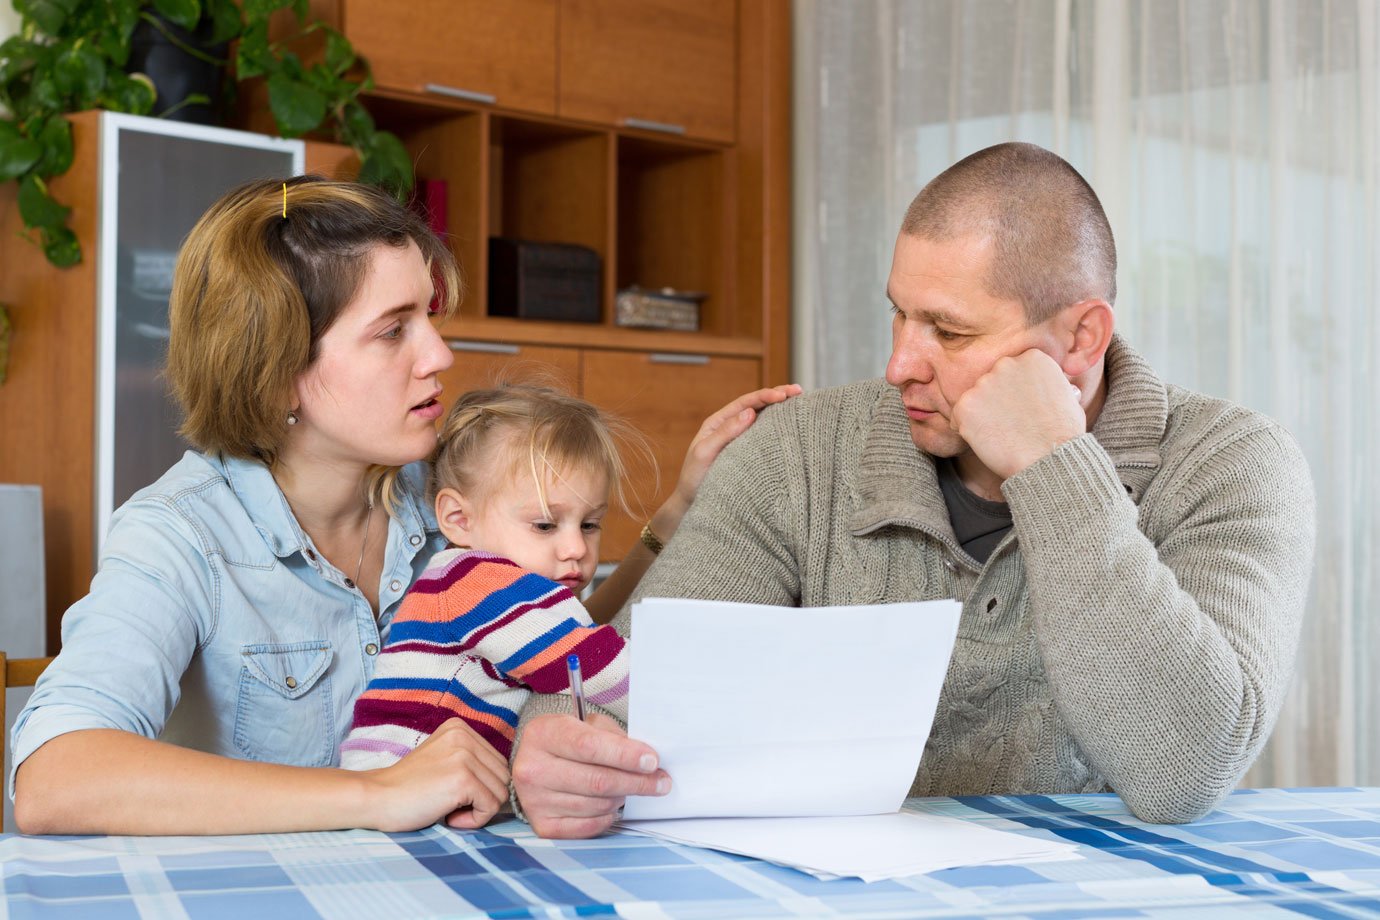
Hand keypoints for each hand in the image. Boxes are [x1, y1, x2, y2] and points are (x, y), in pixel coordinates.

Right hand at [362, 718, 510, 831]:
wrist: (377, 798)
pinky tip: (449, 817)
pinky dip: (474, 820)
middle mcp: (465, 736)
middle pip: (503, 776)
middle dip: (483, 798)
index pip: (498, 763)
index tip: (453, 793)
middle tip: (451, 805)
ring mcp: (464, 756)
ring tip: (449, 809)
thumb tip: (507, 780)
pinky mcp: (463, 779)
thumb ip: (471, 760)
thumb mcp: (442, 758)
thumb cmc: (409, 787)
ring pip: (501, 793)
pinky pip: (491, 807)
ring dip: (479, 810)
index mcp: (460, 727)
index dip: (481, 786)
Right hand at [512, 713, 669, 838]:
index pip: (589, 746)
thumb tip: (647, 762)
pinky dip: (607, 816)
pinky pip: (589, 825)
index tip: (651, 761)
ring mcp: (534, 800)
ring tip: (629, 787)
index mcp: (543, 734)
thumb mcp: (587, 725)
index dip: (625, 755)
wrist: (535, 763)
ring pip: (596, 804)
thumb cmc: (568, 741)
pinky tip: (611, 804)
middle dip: (636, 782)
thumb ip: (614, 738)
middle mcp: (532, 768)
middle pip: (597, 780)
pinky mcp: (543, 826)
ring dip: (622, 797)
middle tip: (660, 781)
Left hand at [659, 384, 802, 532]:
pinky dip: (778, 429)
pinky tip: (791, 427)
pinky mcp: (747, 454)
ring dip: (780, 410)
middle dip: (777, 396)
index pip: (745, 403)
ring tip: (800, 403)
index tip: (783, 395)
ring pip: (762, 419)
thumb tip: (750, 412)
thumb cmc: (694, 478)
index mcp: (718, 422)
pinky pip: (764, 437)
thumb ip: (725, 433)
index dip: (765, 395)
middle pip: (757, 406)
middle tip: (799, 391)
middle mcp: (729, 427)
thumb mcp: (705, 453)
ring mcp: (739, 440)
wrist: (691, 501)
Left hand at [951, 349, 1084, 479]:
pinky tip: (986, 440)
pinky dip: (966, 429)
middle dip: (996, 401)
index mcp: (1032, 357)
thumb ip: (1047, 382)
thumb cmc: (1063, 433)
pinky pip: (957, 416)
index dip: (1015, 392)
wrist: (1049, 457)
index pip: (1013, 371)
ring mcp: (983, 383)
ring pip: (975, 399)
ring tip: (1002, 434)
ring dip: (982, 415)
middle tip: (1011, 424)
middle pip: (992, 382)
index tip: (1023, 409)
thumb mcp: (1066, 394)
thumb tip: (1046, 385)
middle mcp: (1005, 364)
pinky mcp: (966, 404)